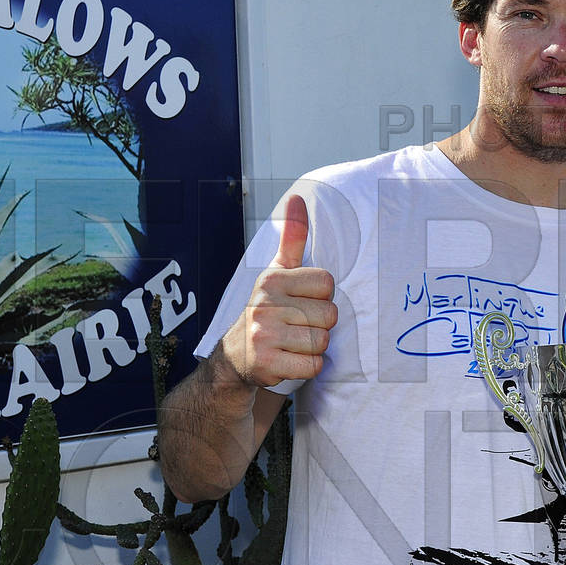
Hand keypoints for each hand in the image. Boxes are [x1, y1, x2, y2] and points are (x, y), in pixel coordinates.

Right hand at [216, 194, 336, 387]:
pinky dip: (308, 367)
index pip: (327, 283)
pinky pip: (314, 365)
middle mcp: (264, 305)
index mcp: (271, 279)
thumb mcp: (277, 272)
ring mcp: (264, 336)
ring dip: (314, 347)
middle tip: (297, 327)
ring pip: (322, 341)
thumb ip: (292, 237)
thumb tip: (298, 197)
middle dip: (319, 324)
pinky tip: (290, 359)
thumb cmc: (267, 310)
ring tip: (293, 343)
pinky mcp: (267, 364)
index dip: (320, 296)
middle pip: (329, 314)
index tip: (300, 302)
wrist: (236, 357)